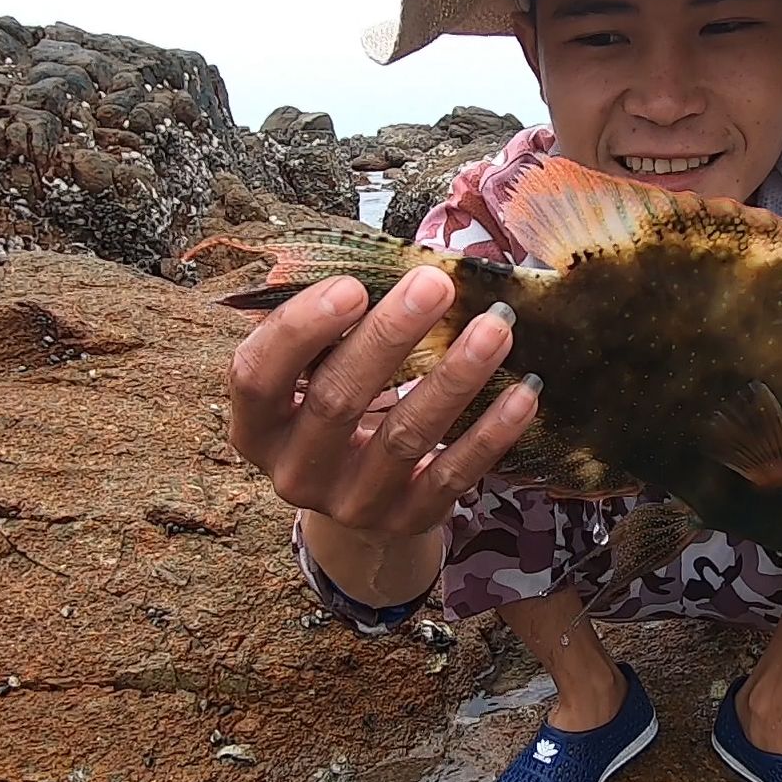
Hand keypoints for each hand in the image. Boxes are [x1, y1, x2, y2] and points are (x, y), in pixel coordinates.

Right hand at [226, 265, 539, 543]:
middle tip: (436, 285)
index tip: (352, 285)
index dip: (300, 329)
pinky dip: (491, 433)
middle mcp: (295, 471)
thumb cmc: (339, 408)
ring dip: (454, 377)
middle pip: (337, 401)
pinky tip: (522, 393)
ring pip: (405, 436)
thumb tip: (381, 261)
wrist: (362, 498)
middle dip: (389, 336)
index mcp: (258, 426)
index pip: (258, 376)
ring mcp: (352, 504)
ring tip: (495, 327)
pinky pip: (453, 475)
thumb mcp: (315, 375)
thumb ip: (330, 328)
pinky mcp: (407, 520)